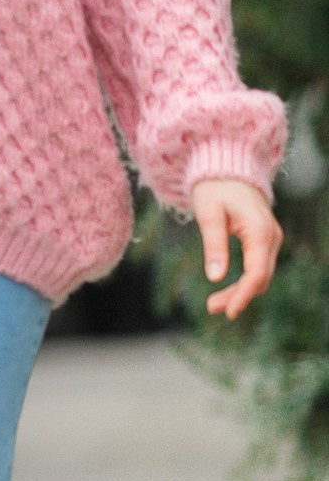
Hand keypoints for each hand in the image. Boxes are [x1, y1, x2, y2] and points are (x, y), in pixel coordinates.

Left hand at [192, 176, 281, 321]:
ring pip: (260, 275)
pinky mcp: (265, 240)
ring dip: (240, 291)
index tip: (228, 311)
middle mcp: (271, 236)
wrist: (227, 169)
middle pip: (261, 278)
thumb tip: (215, 278)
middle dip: (238, 297)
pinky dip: (244, 281)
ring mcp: (271, 238)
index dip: (243, 295)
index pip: (257, 273)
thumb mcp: (209, 214)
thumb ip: (214, 245)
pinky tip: (227, 291)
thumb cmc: (215, 188)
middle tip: (211, 308)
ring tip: (213, 304)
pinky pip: (258, 267)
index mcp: (259, 231)